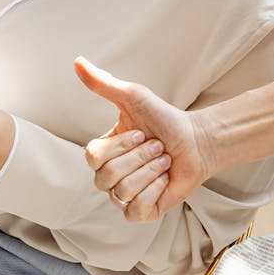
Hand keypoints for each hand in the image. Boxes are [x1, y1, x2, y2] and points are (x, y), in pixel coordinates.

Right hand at [74, 56, 215, 221]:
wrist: (196, 141)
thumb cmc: (164, 118)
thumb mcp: (132, 97)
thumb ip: (103, 83)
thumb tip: (77, 62)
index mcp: (103, 152)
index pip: (92, 157)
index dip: (120, 145)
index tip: (141, 132)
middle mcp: (109, 176)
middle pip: (107, 176)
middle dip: (140, 157)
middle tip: (157, 146)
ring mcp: (123, 196)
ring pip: (123, 192)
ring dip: (151, 171)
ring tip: (163, 160)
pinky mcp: (141, 212)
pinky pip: (136, 210)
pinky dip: (154, 191)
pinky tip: (164, 181)